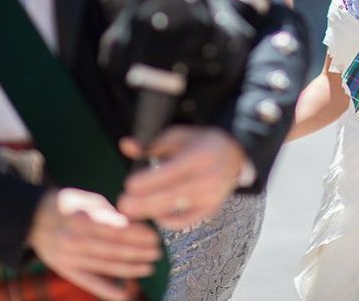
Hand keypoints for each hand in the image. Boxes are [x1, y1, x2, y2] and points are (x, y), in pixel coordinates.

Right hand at [28, 188, 160, 300]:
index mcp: (81, 219)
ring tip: (150, 267)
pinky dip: (107, 290)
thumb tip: (138, 223)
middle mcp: (74, 240)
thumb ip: (111, 213)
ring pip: (106, 267)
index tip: (155, 235)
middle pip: (114, 250)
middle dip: (139, 252)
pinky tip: (125, 294)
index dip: (138, 234)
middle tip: (158, 251)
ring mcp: (69, 258)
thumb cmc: (67, 204)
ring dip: (131, 269)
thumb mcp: (88, 199)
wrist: (32, 218)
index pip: (116, 229)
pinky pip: (89, 282)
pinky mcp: (66, 270)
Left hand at [117, 125, 246, 229]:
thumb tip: (125, 145)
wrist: (235, 154)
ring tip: (132, 213)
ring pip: (178, 211)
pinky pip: (186, 221)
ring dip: (152, 213)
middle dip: (145, 203)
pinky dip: (168, 221)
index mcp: (198, 157)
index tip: (128, 185)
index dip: (148, 182)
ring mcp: (210, 197)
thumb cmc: (201, 143)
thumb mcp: (177, 136)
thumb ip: (150, 144)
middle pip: (172, 196)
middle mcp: (207, 179)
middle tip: (123, 206)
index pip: (170, 173)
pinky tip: (154, 215)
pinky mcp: (210, 210)